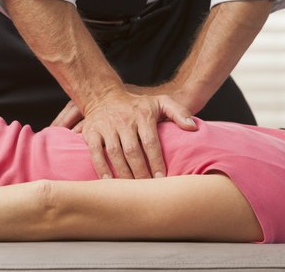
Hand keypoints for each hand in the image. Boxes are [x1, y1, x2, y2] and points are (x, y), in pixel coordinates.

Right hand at [59, 89, 195, 179]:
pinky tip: (109, 181)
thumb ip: (179, 112)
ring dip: (123, 173)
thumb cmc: (137, 105)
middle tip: (148, 189)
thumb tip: (193, 128)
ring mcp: (106, 126)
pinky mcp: (92, 132)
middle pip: (133, 151)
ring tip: (132, 189)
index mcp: (142, 115)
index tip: (162, 179)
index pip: (151, 142)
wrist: (104, 96)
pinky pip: (95, 151)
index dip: (156, 162)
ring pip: (115, 153)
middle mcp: (124, 120)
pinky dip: (101, 167)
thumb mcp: (161, 101)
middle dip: (141, 172)